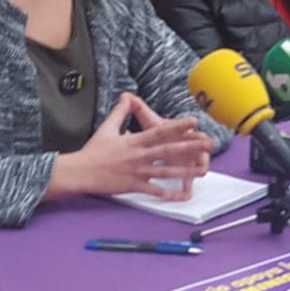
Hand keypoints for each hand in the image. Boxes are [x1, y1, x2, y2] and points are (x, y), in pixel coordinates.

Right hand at [47, 93, 213, 200]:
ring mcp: (137, 172)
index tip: (193, 122)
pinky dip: (170, 193)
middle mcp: (139, 156)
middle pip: (169, 151)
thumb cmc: (93, 151)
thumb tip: (126, 96)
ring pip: (167, 172)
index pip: (160, 132)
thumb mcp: (107, 127)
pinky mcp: (134, 186)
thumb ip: (120, 112)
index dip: (177, 126)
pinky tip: (184, 195)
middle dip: (190, 147)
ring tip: (203, 169)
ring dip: (187, 171)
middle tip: (209, 144)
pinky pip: (155, 191)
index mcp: (134, 141)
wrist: (80, 171)